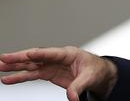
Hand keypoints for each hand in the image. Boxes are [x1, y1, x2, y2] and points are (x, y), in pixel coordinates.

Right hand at [0, 46, 117, 100]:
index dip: (40, 54)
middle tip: (4, 58)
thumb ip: (79, 86)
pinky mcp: (49, 73)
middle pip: (36, 57)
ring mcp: (52, 65)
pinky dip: (20, 76)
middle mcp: (57, 58)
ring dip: (15, 66)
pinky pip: (32, 74)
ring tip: (0, 67)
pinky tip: (8, 79)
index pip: (52, 53)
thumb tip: (72, 97)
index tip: (28, 54)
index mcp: (69, 54)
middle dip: (20, 57)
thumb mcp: (90, 77)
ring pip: (31, 64)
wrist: (99, 74)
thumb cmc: (96, 70)